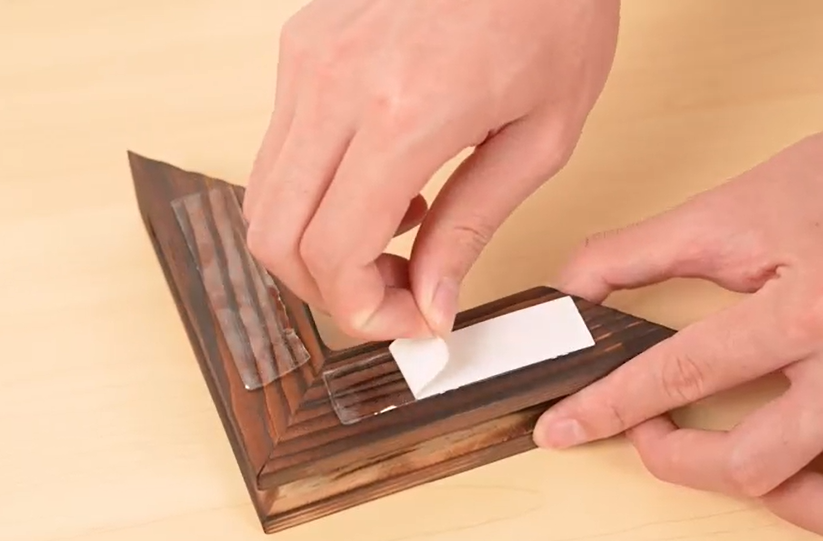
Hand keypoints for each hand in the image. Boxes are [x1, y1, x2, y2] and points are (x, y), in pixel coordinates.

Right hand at [243, 0, 619, 338]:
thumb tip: (429, 305)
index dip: (363, 310)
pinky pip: (279, 153)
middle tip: (395, 292)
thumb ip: (471, 228)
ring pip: (265, 199)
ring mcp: (305, 61)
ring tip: (398, 234)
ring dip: (319, 245)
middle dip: (329, 290)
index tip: (410, 320)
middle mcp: (332, 84)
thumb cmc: (553, 12)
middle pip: (275, 237)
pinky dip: (316, 197)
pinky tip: (381, 183)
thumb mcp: (539, 138)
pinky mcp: (300, 48)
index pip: (332, 253)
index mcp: (403, 111)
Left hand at [533, 133, 822, 534]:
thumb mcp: (724, 214)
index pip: (681, 372)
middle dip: (675, 460)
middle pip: (749, 462)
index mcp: (802, 311)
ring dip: (739, 479)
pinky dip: (795, 484)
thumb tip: (567, 295)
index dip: (609, 404)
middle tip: (646, 431)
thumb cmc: (822, 192)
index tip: (563, 425)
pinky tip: (767, 451)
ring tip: (705, 443)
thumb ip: (633, 255)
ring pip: (804, 495)